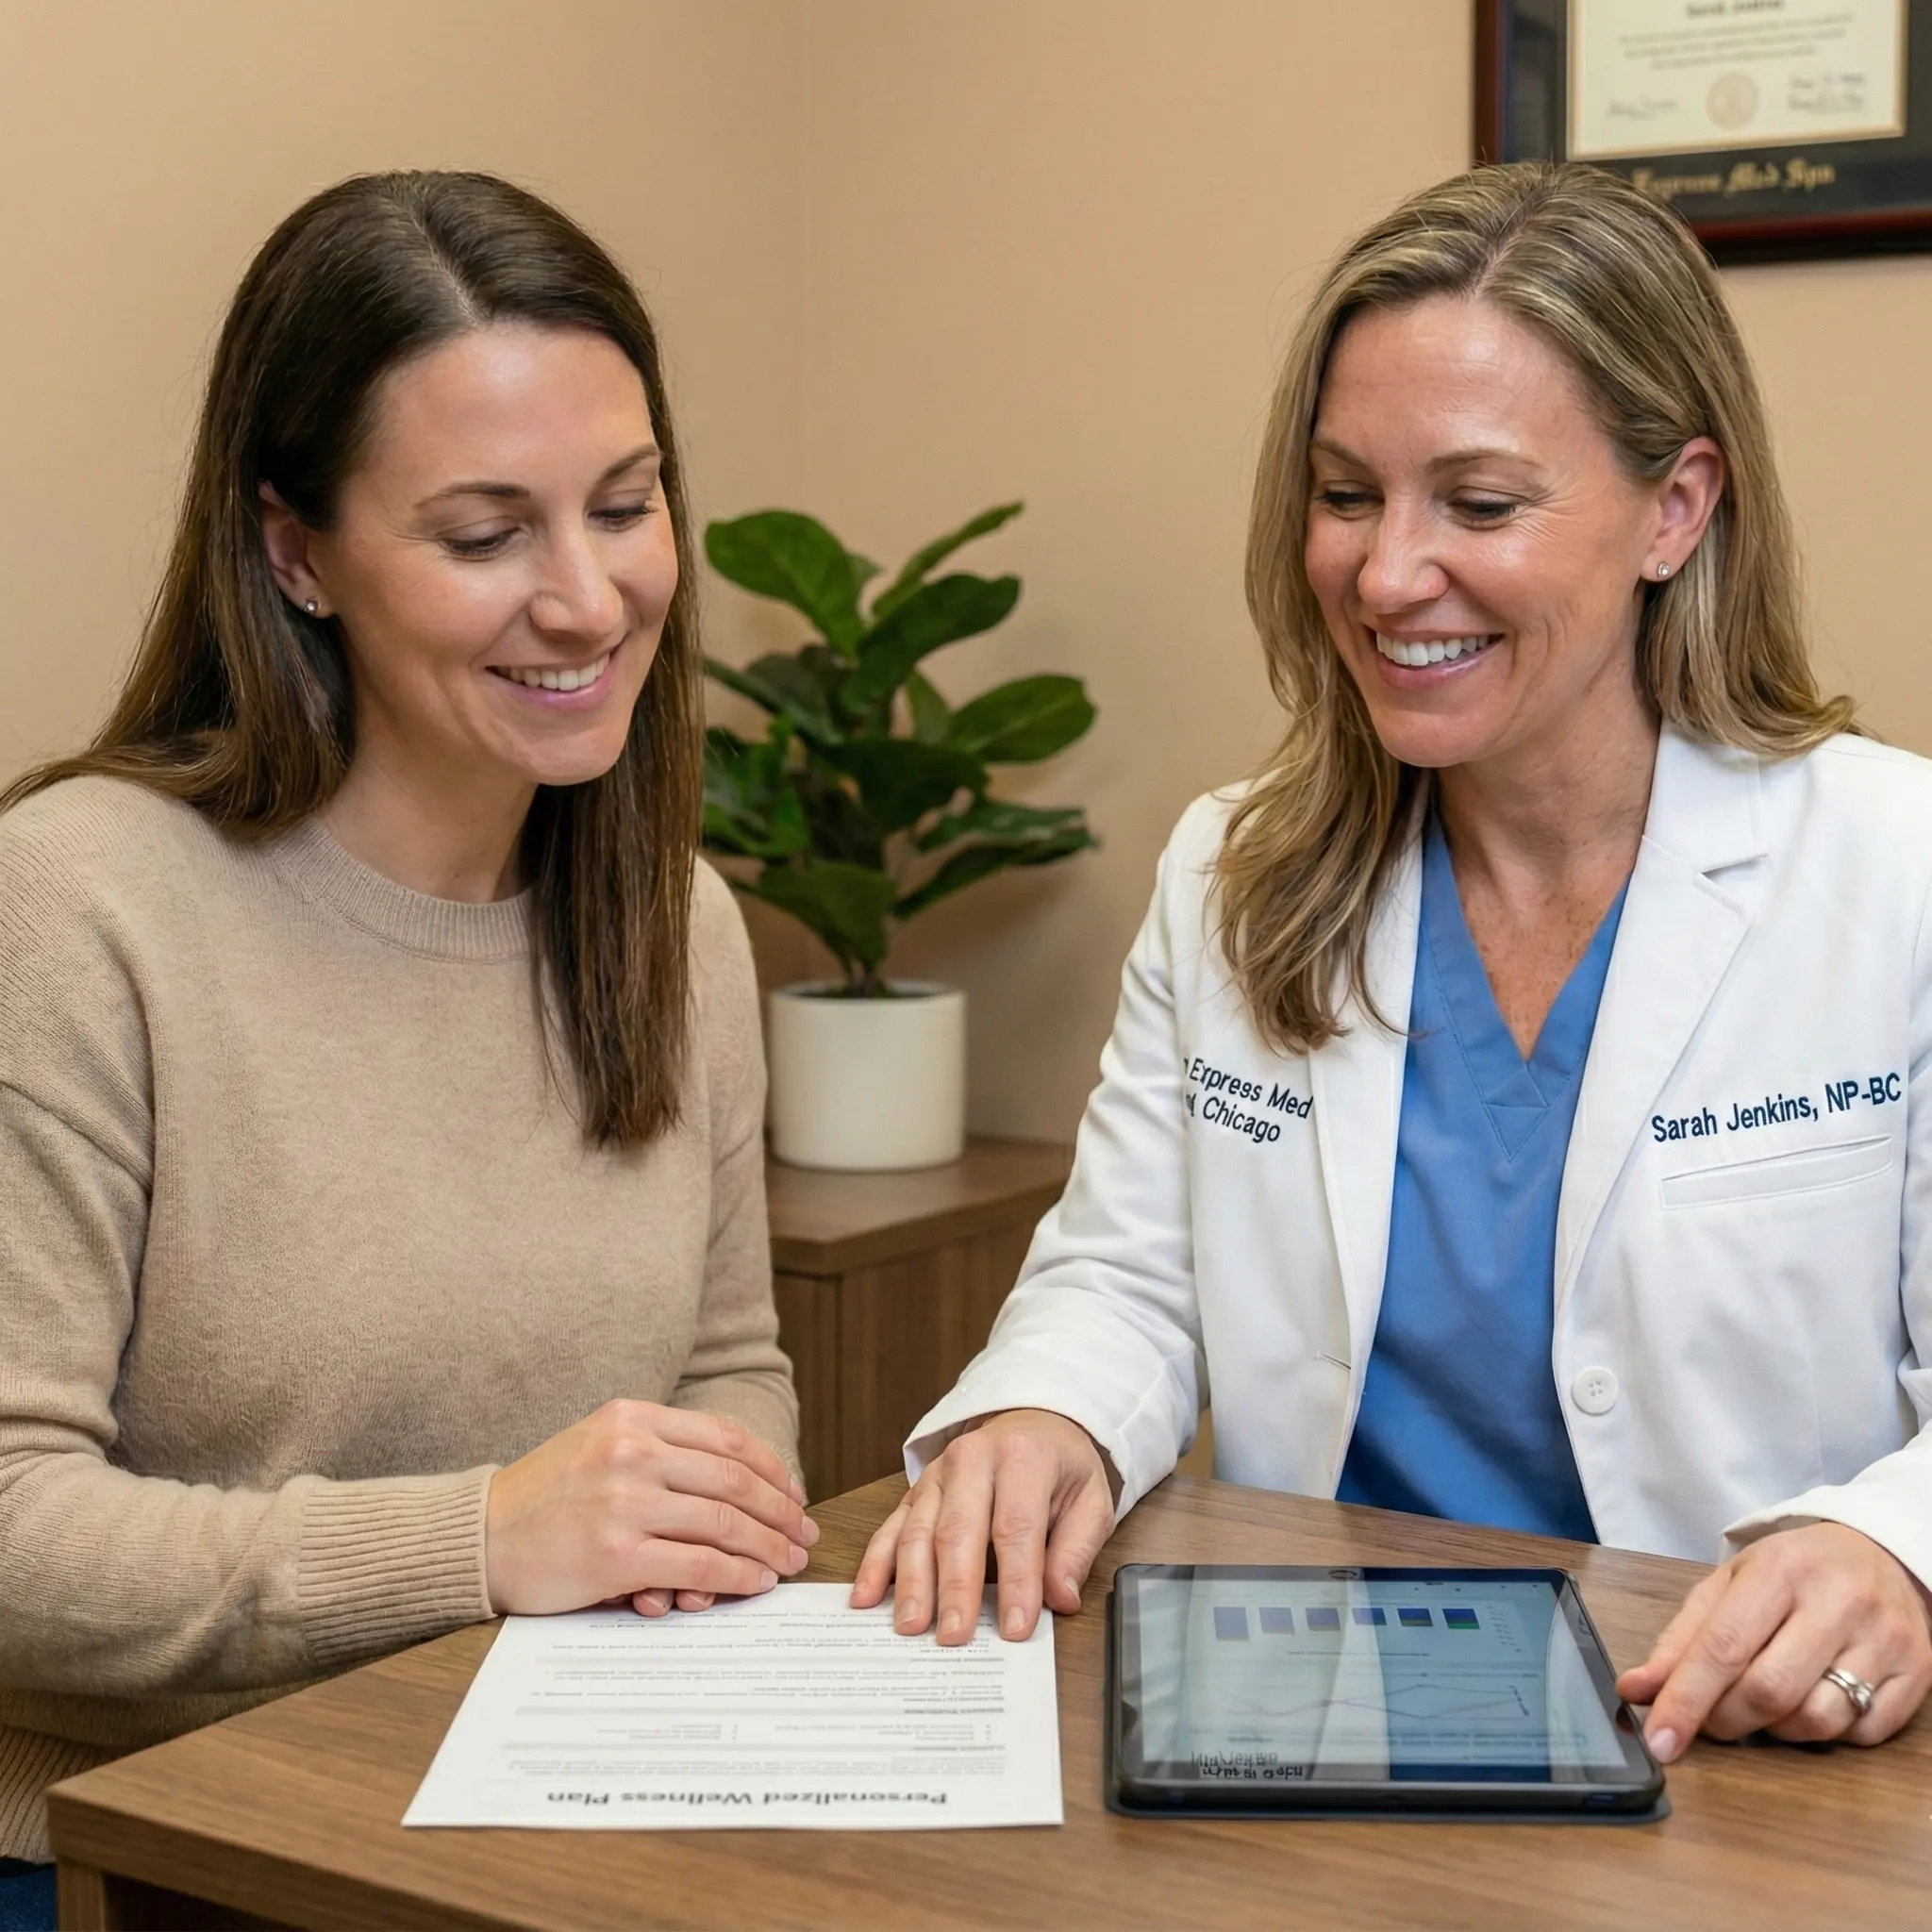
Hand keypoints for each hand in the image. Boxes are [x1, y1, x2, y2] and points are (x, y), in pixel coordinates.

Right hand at [485, 1400, 816, 1615]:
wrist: (479, 1537)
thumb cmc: (543, 1496)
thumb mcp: (598, 1444)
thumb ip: (659, 1449)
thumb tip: (737, 1480)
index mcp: (632, 1418)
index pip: (724, 1438)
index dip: (771, 1469)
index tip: (794, 1495)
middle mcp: (632, 1451)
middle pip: (734, 1480)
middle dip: (780, 1511)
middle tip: (804, 1535)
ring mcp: (625, 1501)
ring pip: (724, 1522)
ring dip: (767, 1546)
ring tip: (788, 1563)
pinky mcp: (616, 1554)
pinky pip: (699, 1564)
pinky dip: (737, 1575)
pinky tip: (755, 1582)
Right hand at [849, 1409, 1114, 1645]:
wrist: (1031, 1422)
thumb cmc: (1060, 1466)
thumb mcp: (1091, 1500)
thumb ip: (1076, 1550)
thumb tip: (1060, 1598)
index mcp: (1022, 1458)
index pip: (1016, 1527)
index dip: (1016, 1581)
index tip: (1014, 1628)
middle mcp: (973, 1459)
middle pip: (959, 1529)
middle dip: (955, 1588)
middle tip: (953, 1636)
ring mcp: (937, 1474)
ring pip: (918, 1530)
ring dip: (912, 1582)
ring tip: (911, 1625)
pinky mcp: (915, 1490)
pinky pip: (891, 1527)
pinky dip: (876, 1564)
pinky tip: (866, 1597)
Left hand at [1616, 1522, 1931, 1760]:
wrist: (1881, 1553)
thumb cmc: (1793, 1571)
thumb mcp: (1729, 1585)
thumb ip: (1682, 1640)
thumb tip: (1637, 1690)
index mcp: (1780, 1572)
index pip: (1723, 1648)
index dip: (1686, 1701)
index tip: (1661, 1741)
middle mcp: (1837, 1603)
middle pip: (1769, 1691)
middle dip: (1727, 1720)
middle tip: (1713, 1720)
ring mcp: (1884, 1641)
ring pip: (1817, 1721)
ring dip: (1776, 1731)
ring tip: (1765, 1706)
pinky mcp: (1917, 1676)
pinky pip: (1862, 1734)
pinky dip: (1827, 1735)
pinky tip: (1813, 1703)